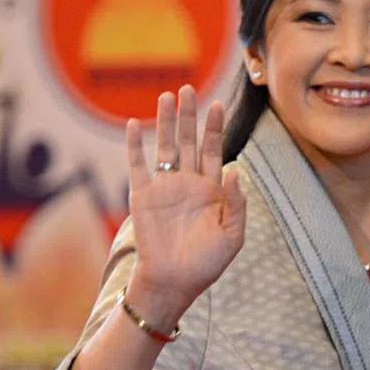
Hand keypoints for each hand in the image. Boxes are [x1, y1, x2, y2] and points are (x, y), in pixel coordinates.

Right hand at [125, 86, 246, 320]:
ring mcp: (163, 187)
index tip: (218, 105)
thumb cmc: (206, 263)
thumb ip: (236, 202)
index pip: (213, 150)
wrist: (173, 282)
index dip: (215, 127)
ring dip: (165, 122)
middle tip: (188, 88)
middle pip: (188, 140)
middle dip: (189, 115)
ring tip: (167, 97)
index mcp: (210, 190)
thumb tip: (236, 169)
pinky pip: (137, 165)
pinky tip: (133, 125)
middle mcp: (186, 183)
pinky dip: (134, 145)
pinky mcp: (142, 196)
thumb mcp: (232, 235)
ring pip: (164, 146)